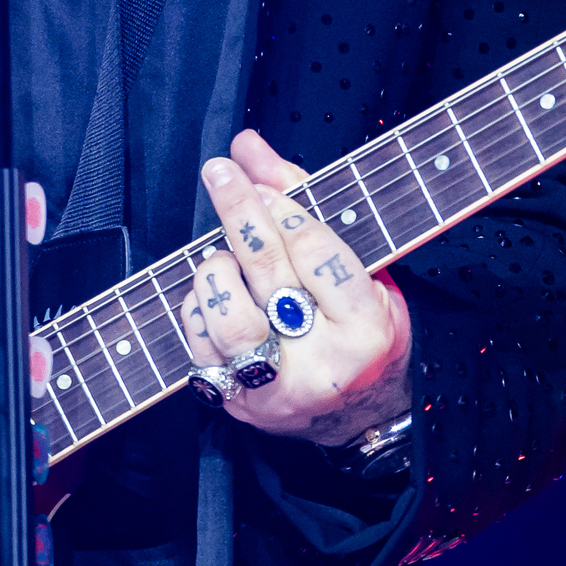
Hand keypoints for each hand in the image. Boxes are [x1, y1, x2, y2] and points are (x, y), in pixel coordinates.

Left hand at [181, 130, 412, 451]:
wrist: (358, 417)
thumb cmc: (364, 334)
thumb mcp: (367, 271)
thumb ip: (309, 203)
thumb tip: (251, 147)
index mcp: (365, 329)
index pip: (319, 255)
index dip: (287, 212)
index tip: (267, 187)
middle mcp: (321, 362)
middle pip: (268, 273)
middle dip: (240, 212)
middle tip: (222, 174)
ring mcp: (275, 388)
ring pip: (227, 315)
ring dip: (217, 268)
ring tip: (224, 252)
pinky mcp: (237, 401)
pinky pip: (199, 343)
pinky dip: (199, 305)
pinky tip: (214, 289)